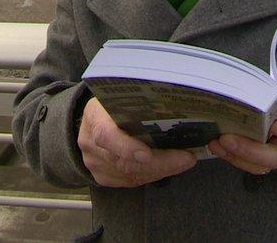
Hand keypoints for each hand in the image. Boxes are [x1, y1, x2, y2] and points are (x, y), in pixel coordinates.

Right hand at [77, 97, 196, 186]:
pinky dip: (152, 175)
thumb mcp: (123, 96)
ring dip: (160, 170)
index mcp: (95, 117)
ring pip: (129, 175)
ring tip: (183, 162)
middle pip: (123, 162)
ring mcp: (94, 163)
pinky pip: (129, 181)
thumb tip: (175, 106)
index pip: (106, 135)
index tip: (147, 155)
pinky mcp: (102, 177)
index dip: (126, 147)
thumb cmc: (115, 104)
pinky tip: (168, 167)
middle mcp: (90, 143)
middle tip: (186, 158)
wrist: (93, 120)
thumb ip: (141, 103)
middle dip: (159, 163)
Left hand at [208, 105, 276, 174]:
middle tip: (228, 139)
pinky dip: (234, 156)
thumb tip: (266, 69)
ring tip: (217, 143)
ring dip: (238, 156)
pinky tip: (217, 146)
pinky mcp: (269, 156)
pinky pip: (252, 163)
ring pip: (263, 164)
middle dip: (251, 150)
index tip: (276, 127)